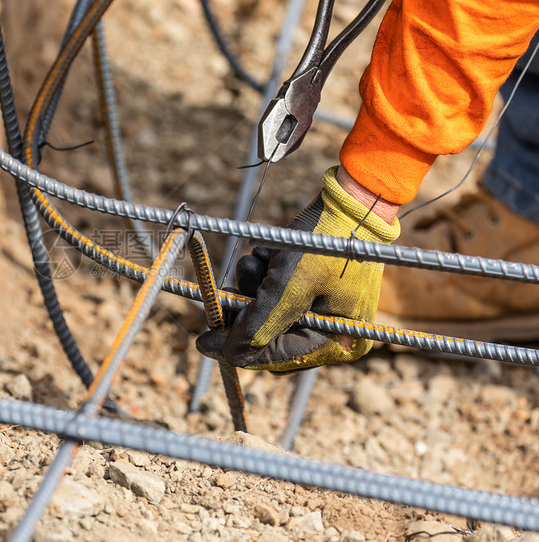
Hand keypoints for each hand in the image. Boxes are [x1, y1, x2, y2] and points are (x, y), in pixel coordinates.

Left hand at [197, 167, 399, 372]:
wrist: (353, 198)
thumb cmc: (324, 241)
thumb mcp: (288, 285)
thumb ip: (260, 324)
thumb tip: (230, 355)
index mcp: (338, 342)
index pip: (275, 358)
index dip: (236, 349)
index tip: (202, 340)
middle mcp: (335, 334)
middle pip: (271, 339)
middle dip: (246, 312)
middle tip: (226, 294)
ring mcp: (325, 313)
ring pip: (269, 315)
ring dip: (253, 289)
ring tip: (257, 263)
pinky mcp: (314, 291)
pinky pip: (277, 295)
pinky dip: (265, 277)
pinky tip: (269, 256)